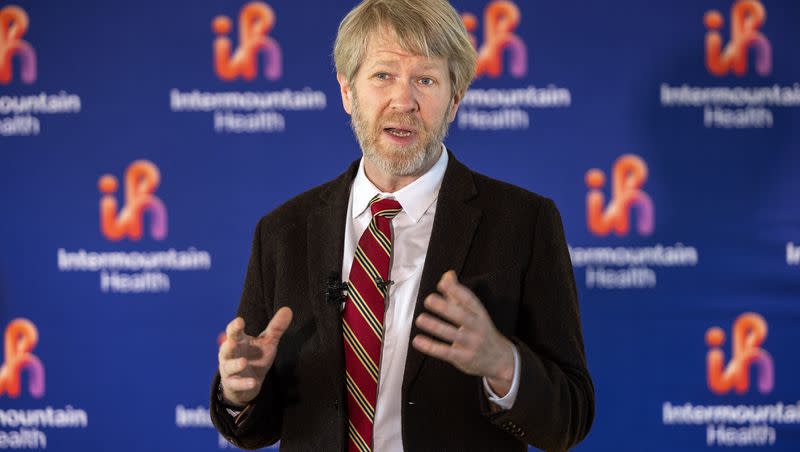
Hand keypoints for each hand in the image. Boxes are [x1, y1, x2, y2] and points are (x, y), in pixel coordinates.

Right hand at [218, 307, 292, 406]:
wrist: (248, 384)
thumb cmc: (256, 357)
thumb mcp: (267, 342)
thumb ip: (276, 327)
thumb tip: (288, 309)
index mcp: (238, 341)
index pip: (234, 332)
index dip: (235, 326)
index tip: (240, 321)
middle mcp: (230, 354)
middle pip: (227, 348)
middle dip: (229, 344)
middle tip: (233, 340)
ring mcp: (230, 370)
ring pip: (228, 367)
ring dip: (235, 365)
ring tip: (243, 362)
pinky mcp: (234, 385)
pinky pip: (237, 384)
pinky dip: (244, 383)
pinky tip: (252, 382)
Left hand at [412, 271, 514, 395]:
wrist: (500, 360)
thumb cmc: (481, 331)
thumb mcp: (475, 313)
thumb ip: (458, 295)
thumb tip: (448, 274)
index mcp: (481, 314)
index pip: (470, 301)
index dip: (457, 291)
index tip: (442, 284)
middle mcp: (478, 328)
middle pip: (462, 317)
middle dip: (446, 308)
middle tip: (429, 299)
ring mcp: (472, 344)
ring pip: (453, 335)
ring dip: (436, 327)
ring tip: (420, 319)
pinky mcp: (464, 359)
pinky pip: (446, 352)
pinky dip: (431, 347)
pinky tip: (418, 340)